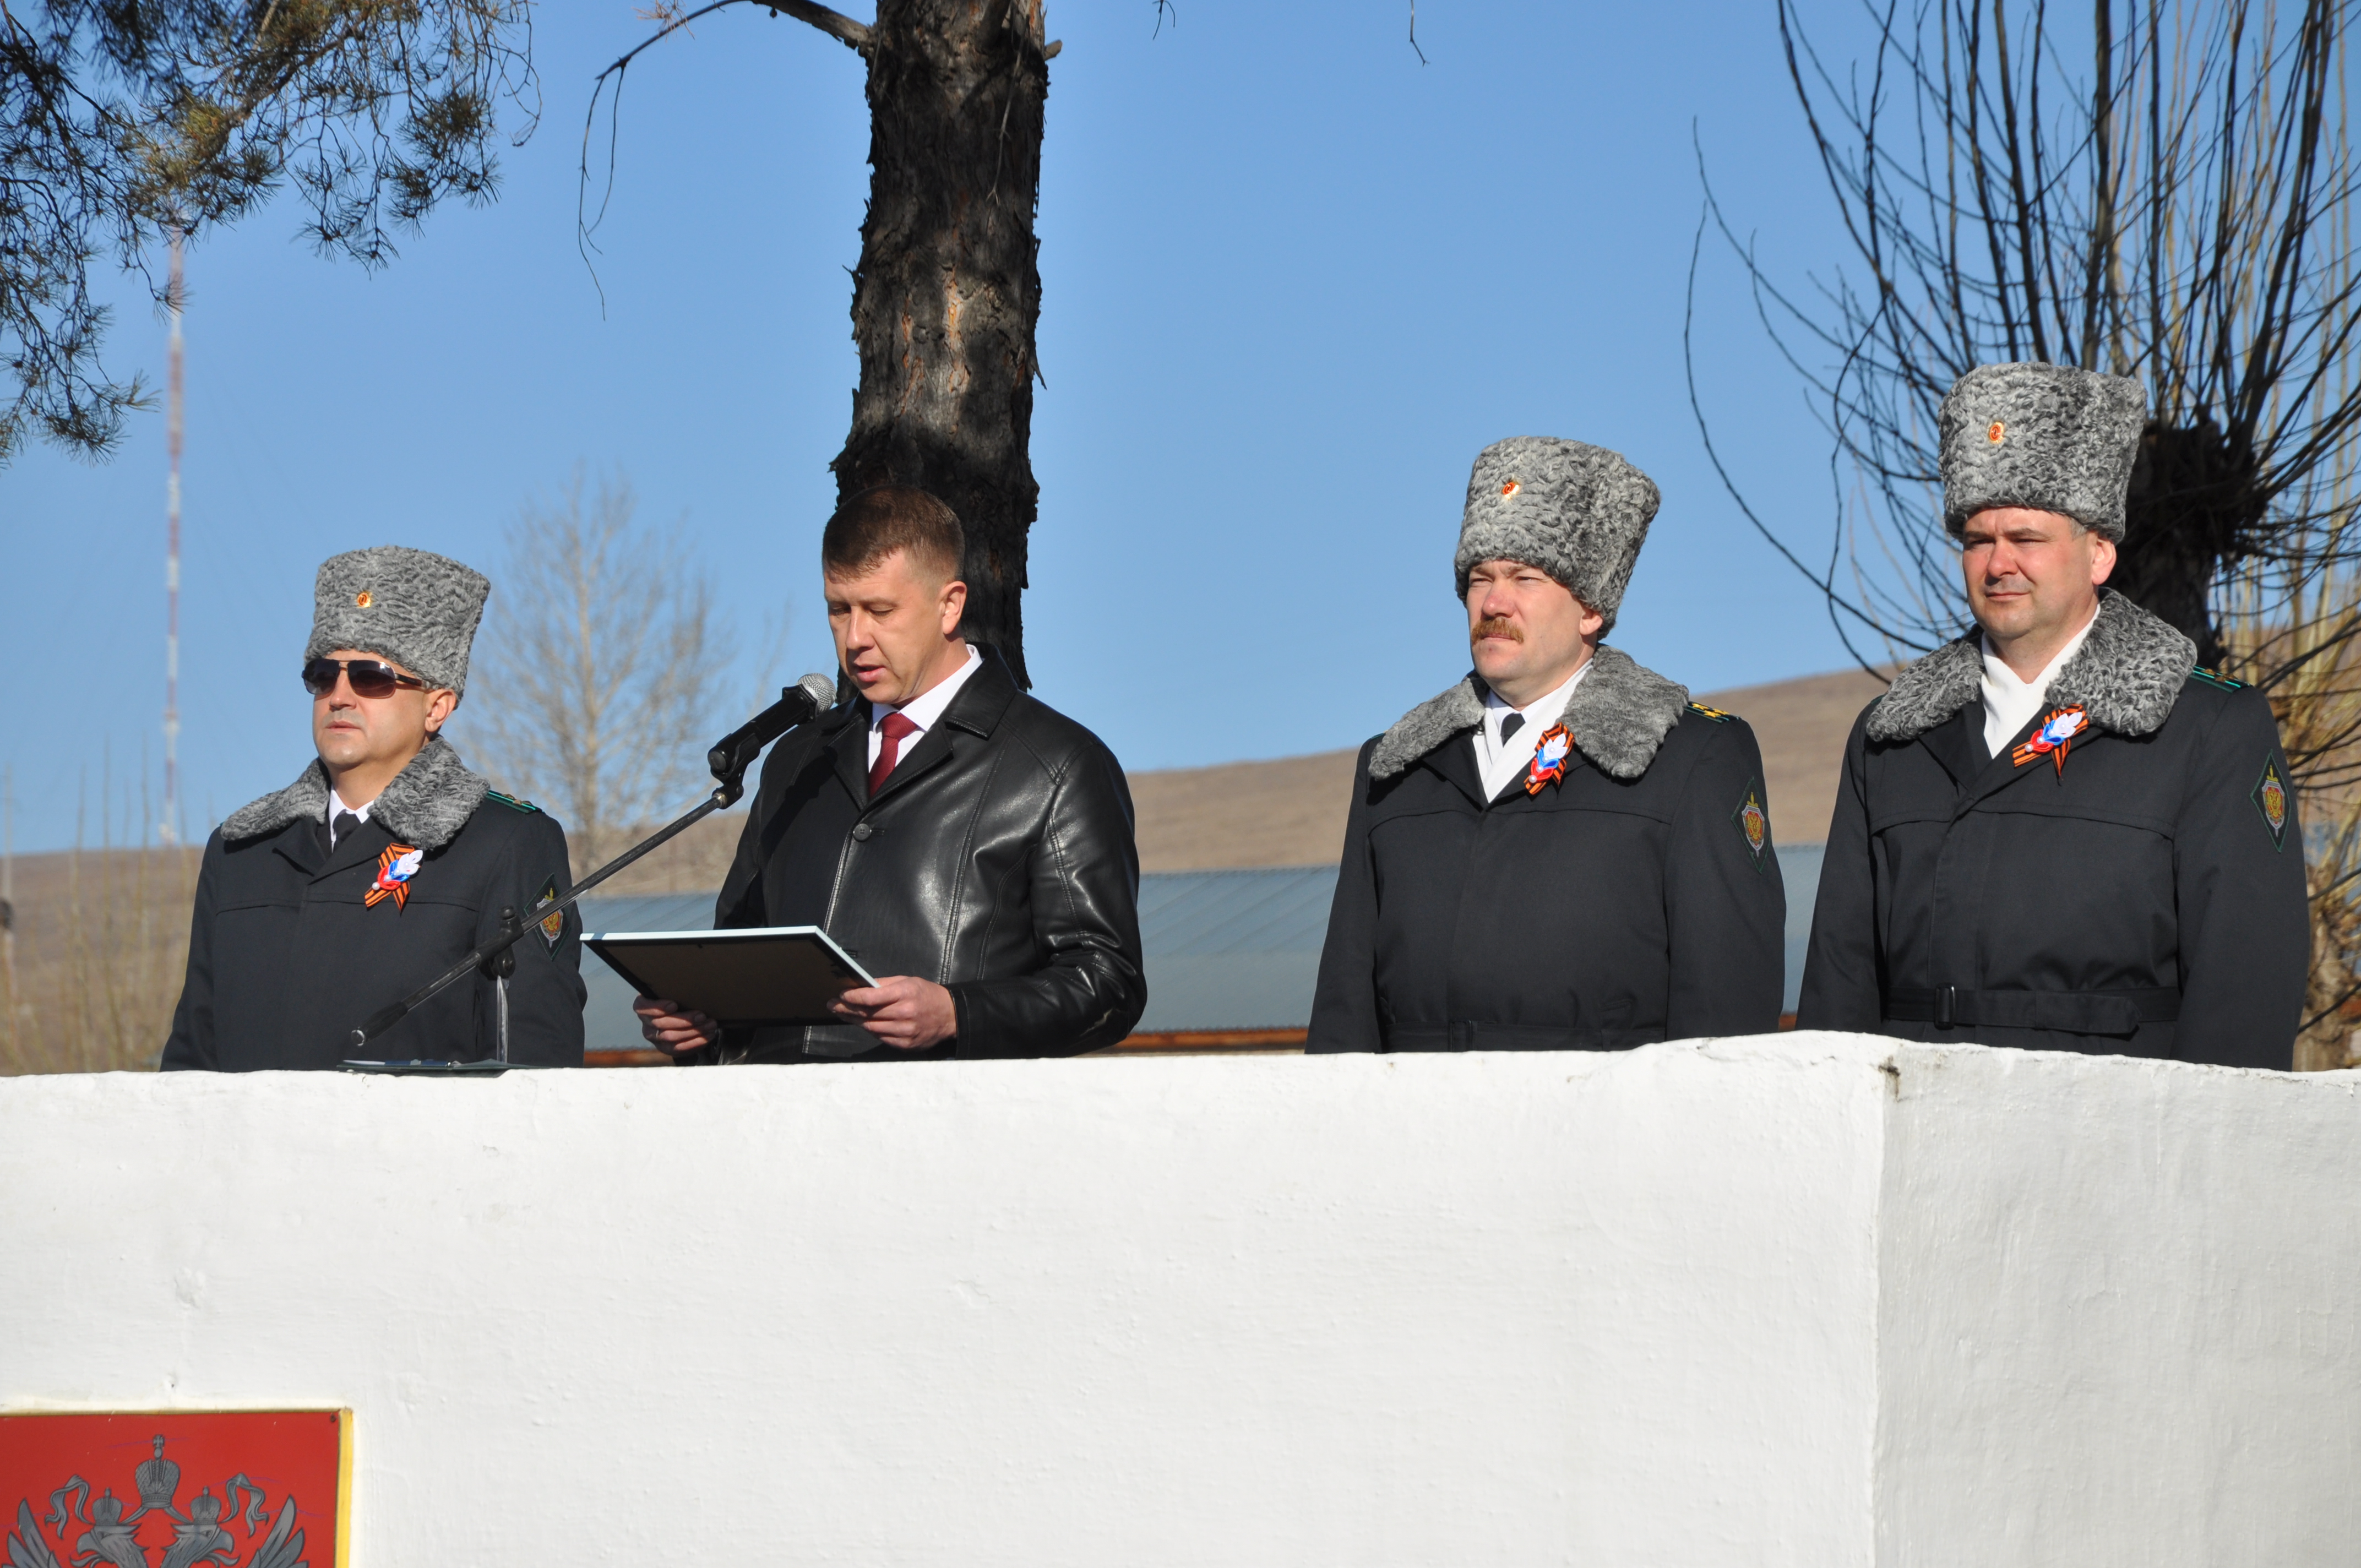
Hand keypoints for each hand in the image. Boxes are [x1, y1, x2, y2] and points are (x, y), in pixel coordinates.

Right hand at [635, 995, 718, 1054]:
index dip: (657, 1007)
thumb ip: (674, 990)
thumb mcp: (674, 993)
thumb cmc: (678, 1000)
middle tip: (702, 1015)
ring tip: (709, 1024)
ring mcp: (655, 1038)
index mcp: (644, 1007)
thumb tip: (690, 982)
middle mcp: (647, 1023)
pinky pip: (679, 1048)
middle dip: (684, 1020)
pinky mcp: (666, 1048)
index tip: (674, 1005)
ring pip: (671, 1037)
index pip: (643, 1007)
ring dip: (693, 1031)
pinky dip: (695, 1042)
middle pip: (661, 1024)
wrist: (683, 1018)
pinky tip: (707, 1035)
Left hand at [829, 975, 956, 1050]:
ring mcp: (905, 1032)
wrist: (949, 1016)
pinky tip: (862, 1023)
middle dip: (846, 1009)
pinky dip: (870, 1030)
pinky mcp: (905, 1044)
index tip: (840, 995)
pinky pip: (880, 1038)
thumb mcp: (908, 981)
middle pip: (867, 1014)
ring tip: (844, 1014)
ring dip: (854, 1021)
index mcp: (905, 993)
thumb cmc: (927, 995)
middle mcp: (905, 1014)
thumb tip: (861, 986)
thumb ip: (884, 984)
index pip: (870, 998)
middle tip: (833, 1005)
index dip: (851, 997)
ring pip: (870, 1027)